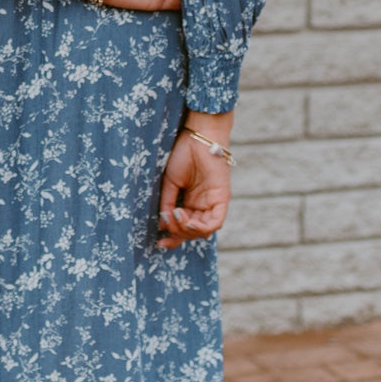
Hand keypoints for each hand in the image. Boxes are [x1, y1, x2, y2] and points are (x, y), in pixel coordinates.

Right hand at [156, 122, 232, 250]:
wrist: (196, 137)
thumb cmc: (182, 155)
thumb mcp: (169, 183)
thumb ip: (166, 203)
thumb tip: (162, 225)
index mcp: (190, 203)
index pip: (183, 228)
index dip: (172, 238)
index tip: (158, 244)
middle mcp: (202, 206)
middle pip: (192, 232)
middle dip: (177, 232)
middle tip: (165, 222)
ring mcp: (212, 203)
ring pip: (203, 231)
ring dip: (187, 230)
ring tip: (175, 216)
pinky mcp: (221, 199)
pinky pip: (215, 222)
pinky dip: (202, 228)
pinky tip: (188, 222)